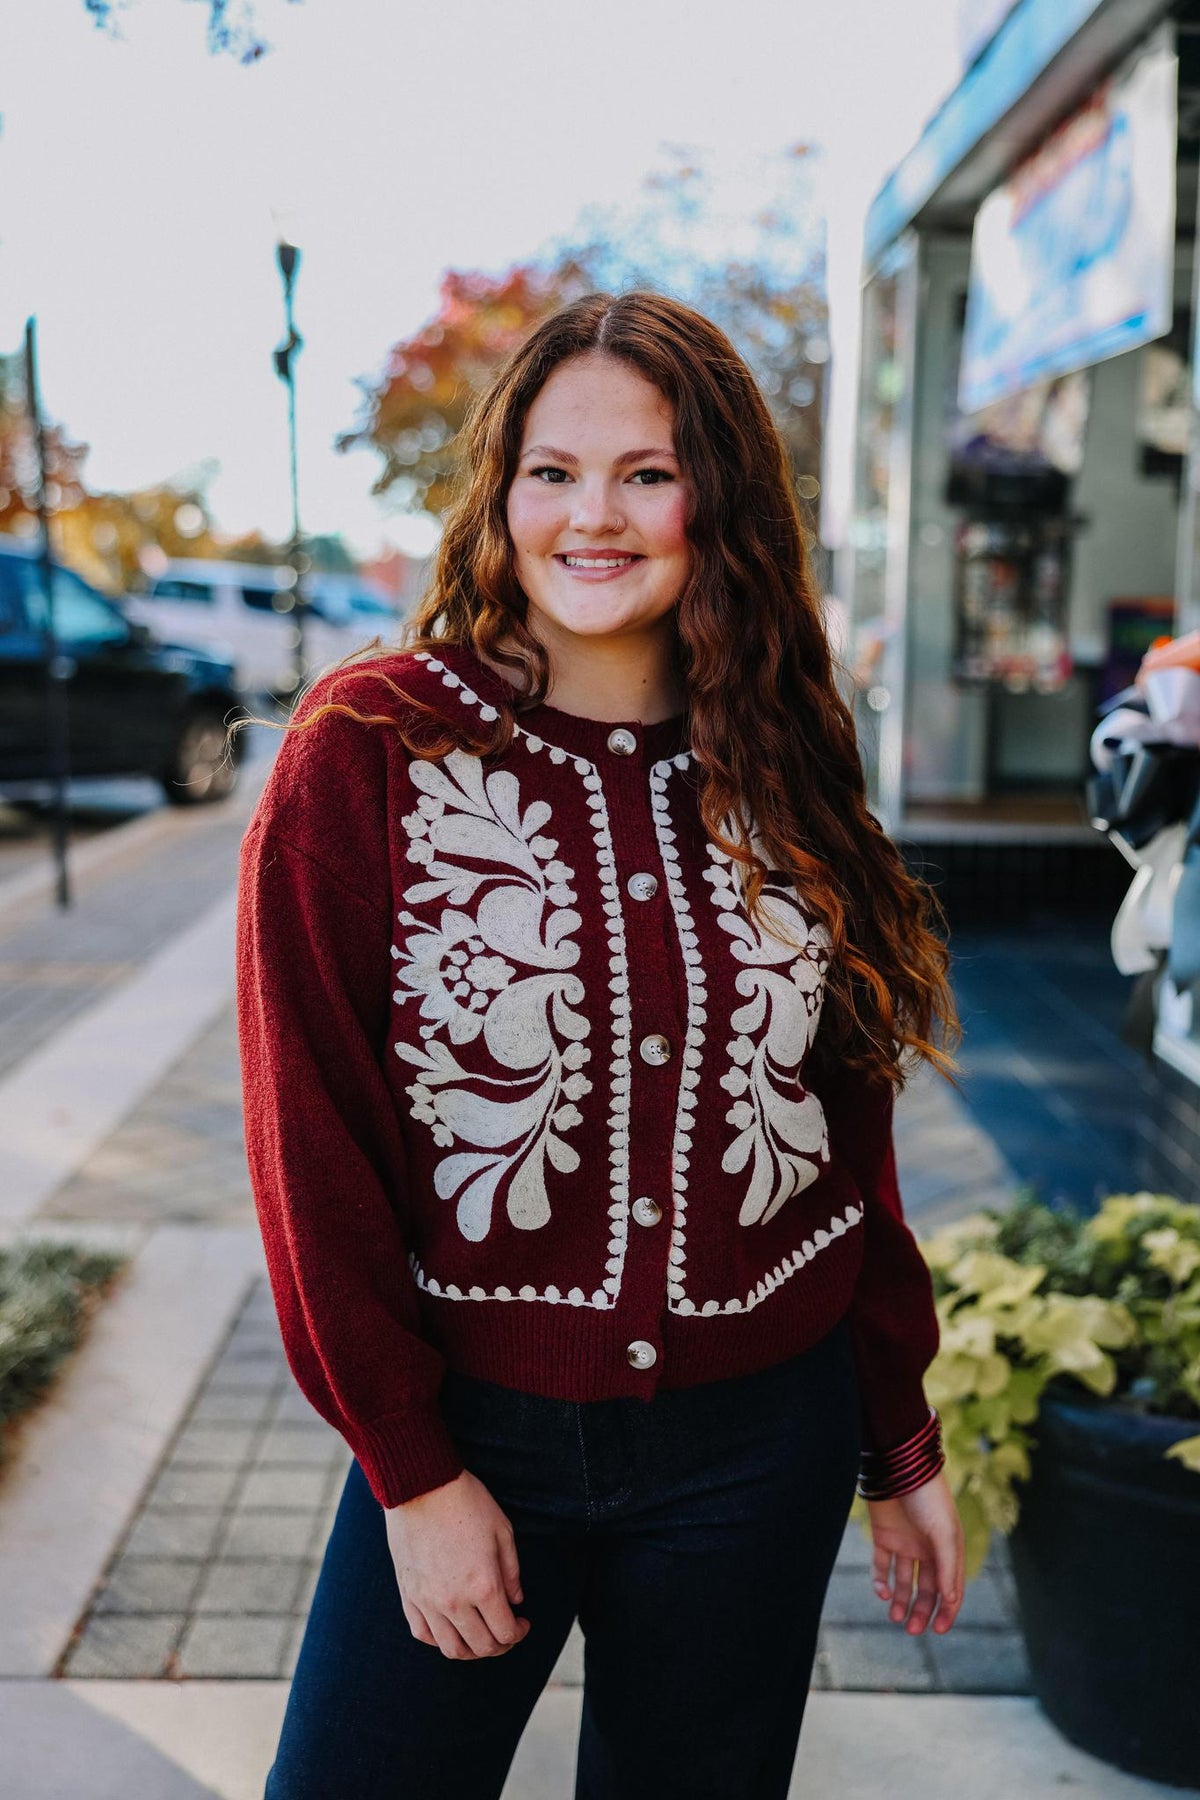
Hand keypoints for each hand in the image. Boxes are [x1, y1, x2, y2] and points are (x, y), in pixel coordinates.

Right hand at [384, 1468, 530, 1660]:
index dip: (519, 1633)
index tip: (523, 1622)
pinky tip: (451, 1628)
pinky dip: (439, 1640)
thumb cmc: (467, 1504)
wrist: (422, 1486)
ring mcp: (428, 1601)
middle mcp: (455, 1602)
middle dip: (500, 1645)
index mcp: (484, 1586)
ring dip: (471, 1650)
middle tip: (506, 1632)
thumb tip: (516, 1601)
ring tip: (480, 1635)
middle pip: (481, 1647)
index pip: (505, 1632)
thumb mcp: (502, 1532)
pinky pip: (423, 1634)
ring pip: (451, 1648)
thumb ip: (512, 1572)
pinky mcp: (409, 1595)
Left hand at [866, 1468, 963, 1635]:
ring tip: (896, 1618)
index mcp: (948, 1549)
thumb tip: (951, 1601)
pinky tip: (882, 1592)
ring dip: (900, 1601)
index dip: (946, 1611)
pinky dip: (881, 1581)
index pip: (949, 1587)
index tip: (937, 1630)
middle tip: (912, 1630)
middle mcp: (927, 1549)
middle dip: (921, 1611)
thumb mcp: (944, 1533)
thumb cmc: (928, 1498)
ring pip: (904, 1581)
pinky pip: (882, 1565)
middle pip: (926, 1588)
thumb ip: (948, 1567)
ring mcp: (904, 1543)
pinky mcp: (883, 1536)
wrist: (897, 1467)